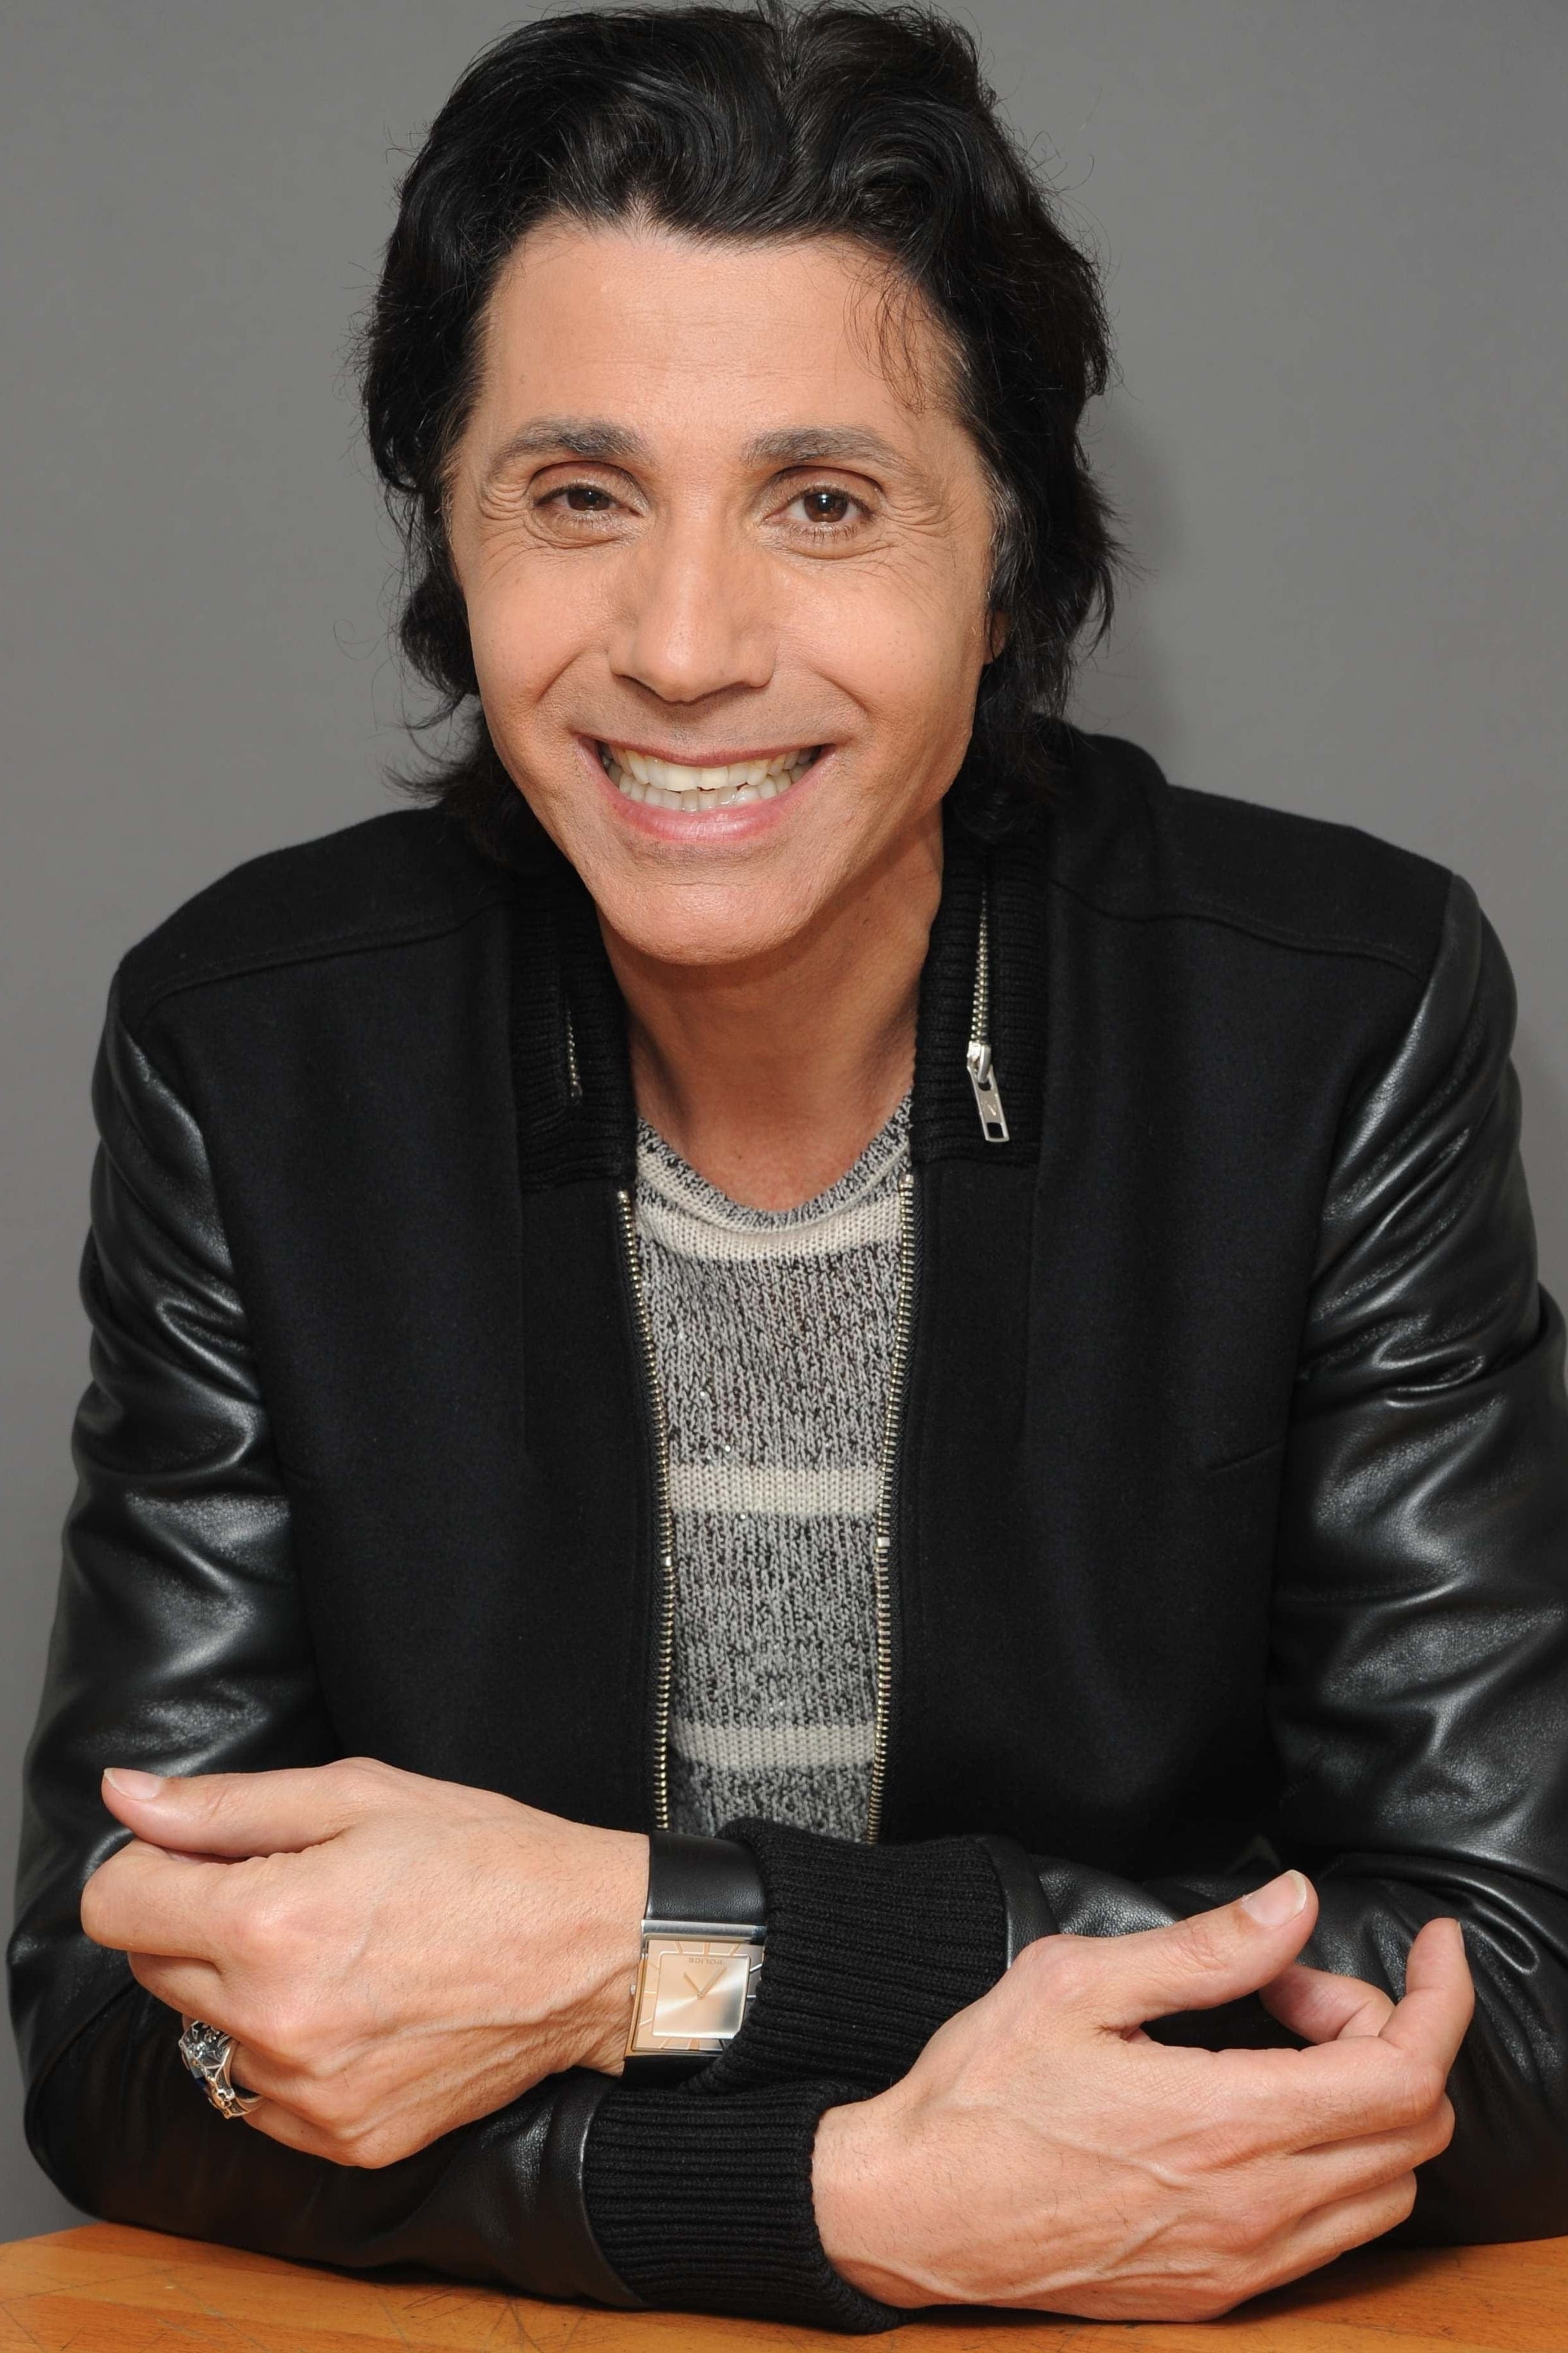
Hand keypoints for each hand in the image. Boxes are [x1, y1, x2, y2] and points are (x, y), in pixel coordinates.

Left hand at [81, 1757, 647, 2167]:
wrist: (592, 1951)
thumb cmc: (485, 1856)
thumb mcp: (358, 1795)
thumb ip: (225, 1806)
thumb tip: (125, 1798)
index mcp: (270, 1926)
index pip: (114, 1906)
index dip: (150, 1865)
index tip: (203, 1855)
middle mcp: (275, 2023)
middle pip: (151, 1969)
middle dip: (199, 1923)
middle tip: (296, 1890)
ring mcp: (309, 2093)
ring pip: (205, 2033)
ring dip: (242, 1992)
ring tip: (338, 1951)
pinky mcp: (343, 2138)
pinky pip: (259, 2094)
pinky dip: (287, 2051)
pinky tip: (356, 2008)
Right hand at [813, 1870, 1472, 2321]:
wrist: (912, 2209)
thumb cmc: (980, 2091)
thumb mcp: (1078, 1983)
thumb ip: (1204, 1948)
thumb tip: (1295, 1904)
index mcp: (1224, 2124)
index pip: (1403, 2072)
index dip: (1439, 1999)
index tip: (1434, 1947)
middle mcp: (1252, 2209)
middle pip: (1415, 2129)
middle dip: (1387, 2034)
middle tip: (1294, 1987)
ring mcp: (1240, 2262)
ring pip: (1388, 2188)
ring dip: (1367, 2103)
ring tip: (1278, 2045)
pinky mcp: (1218, 2292)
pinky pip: (1333, 2234)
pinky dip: (1337, 2162)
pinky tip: (1262, 2111)